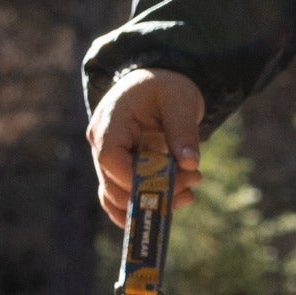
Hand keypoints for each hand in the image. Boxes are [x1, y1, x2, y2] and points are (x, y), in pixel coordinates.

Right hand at [86, 69, 204, 225]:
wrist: (159, 88)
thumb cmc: (165, 89)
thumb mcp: (179, 101)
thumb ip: (183, 130)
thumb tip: (190, 163)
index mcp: (110, 122)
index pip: (110, 159)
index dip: (136, 178)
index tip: (170, 181)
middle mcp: (102, 144)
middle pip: (115, 186)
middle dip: (155, 192)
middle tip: (193, 179)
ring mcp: (109, 162)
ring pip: (118, 200)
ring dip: (155, 204)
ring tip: (190, 192)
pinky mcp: (121, 173)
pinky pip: (125, 201)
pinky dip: (149, 206)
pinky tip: (179, 199)